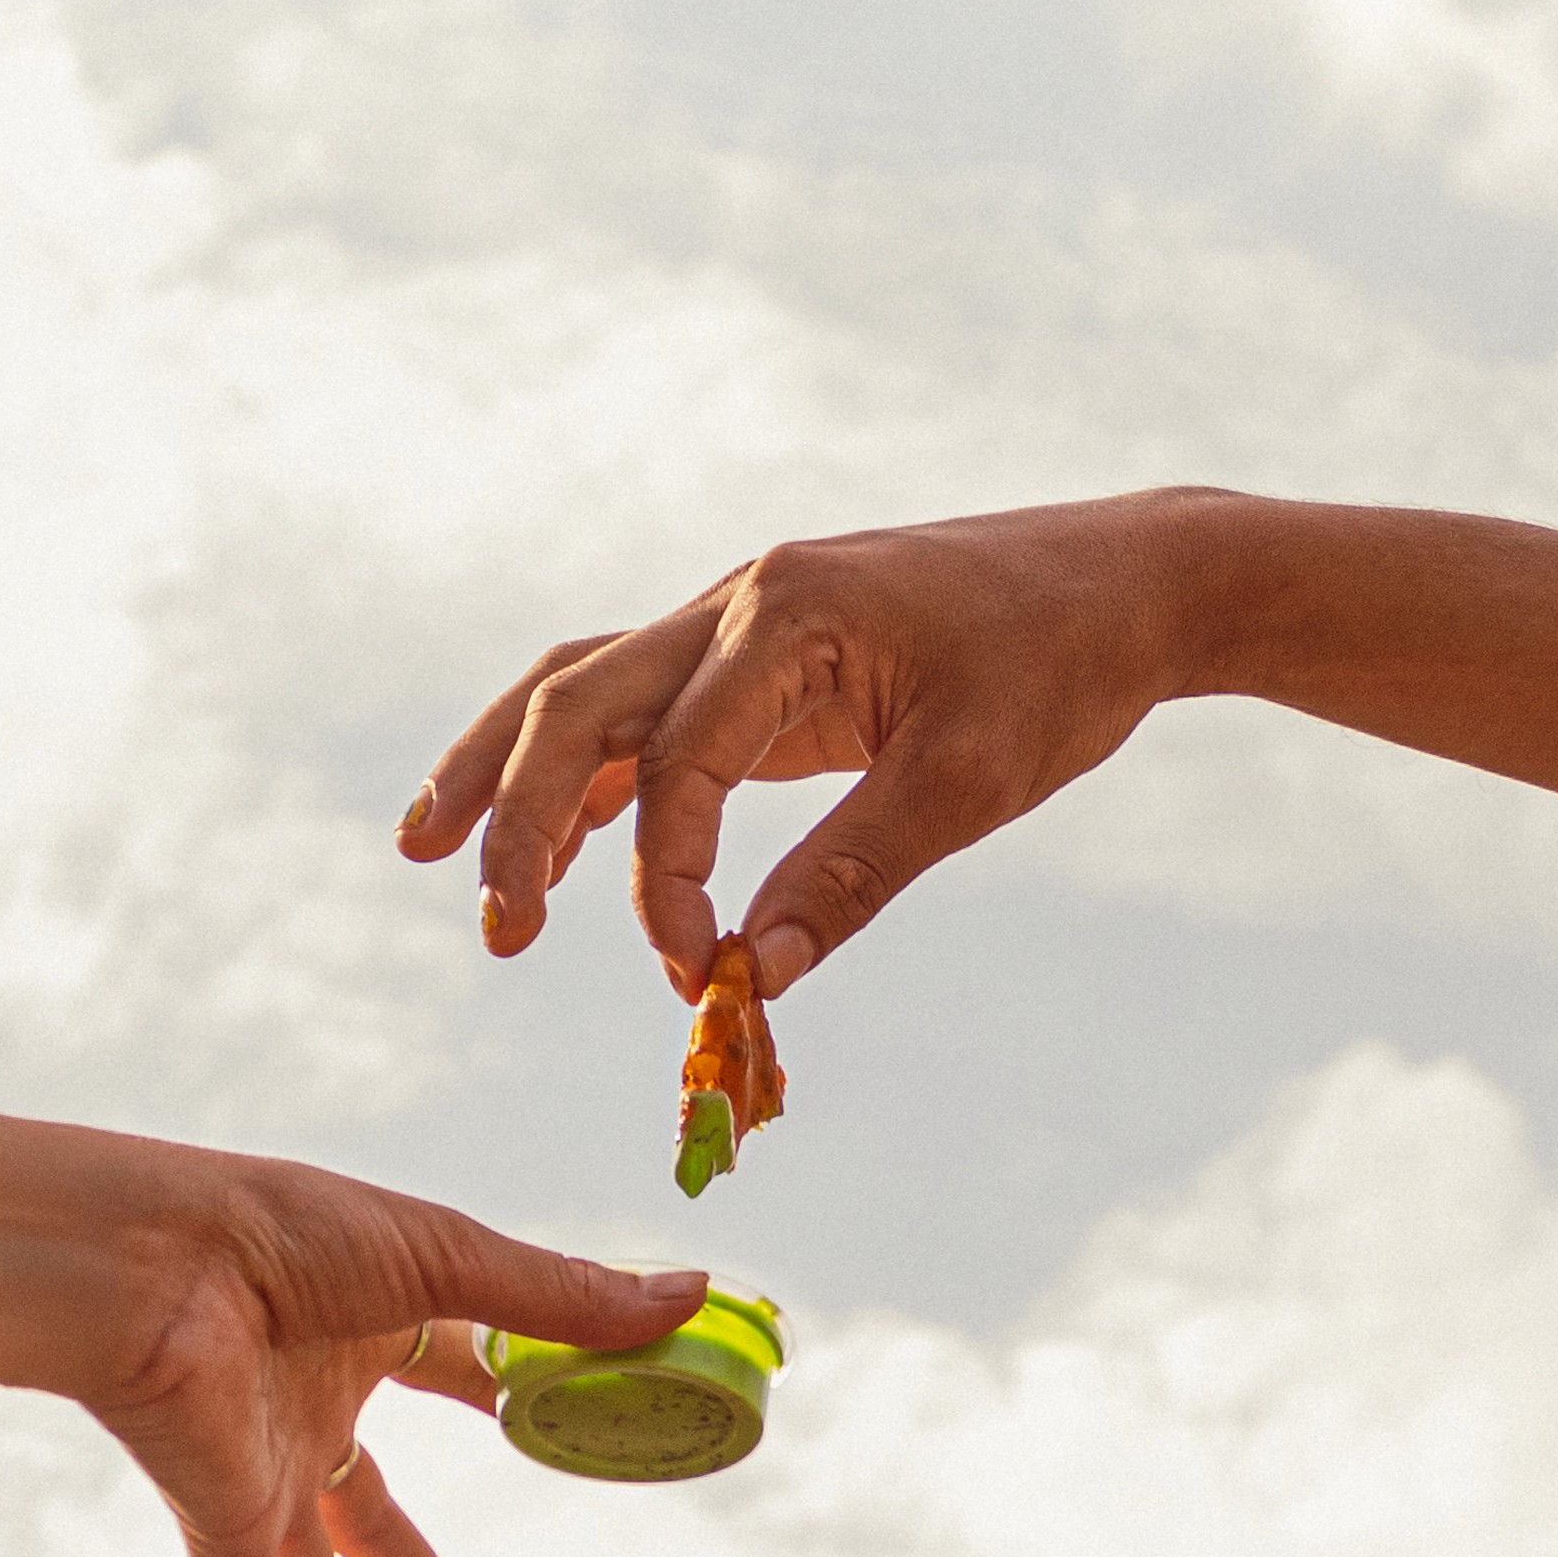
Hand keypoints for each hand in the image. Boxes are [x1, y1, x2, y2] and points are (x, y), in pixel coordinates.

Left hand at [85, 1165, 704, 1556]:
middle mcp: (306, 1408)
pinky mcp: (218, 1527)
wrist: (149, 1258)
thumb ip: (559, 1297)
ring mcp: (258, 1476)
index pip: (447, 1371)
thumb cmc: (285, 1228)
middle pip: (371, 1514)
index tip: (561, 1429)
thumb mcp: (446, 1260)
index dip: (504, 1400)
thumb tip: (688, 1297)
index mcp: (362, 1325)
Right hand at [398, 492, 1211, 996]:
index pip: (678, 760)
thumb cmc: (1061, 667)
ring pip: (582, 690)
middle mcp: (739, 601)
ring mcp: (739, 622)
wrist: (1130, 580)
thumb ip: (856, 875)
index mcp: (787, 613)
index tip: (698, 973)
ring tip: (427, 854)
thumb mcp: (969, 781)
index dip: (664, 881)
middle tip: (493, 930)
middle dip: (516, 816)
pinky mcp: (757, 658)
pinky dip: (586, 775)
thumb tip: (763, 976)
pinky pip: (642, 711)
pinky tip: (547, 846)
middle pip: (576, 701)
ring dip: (506, 773)